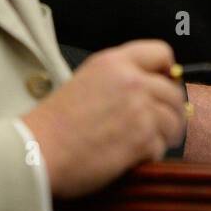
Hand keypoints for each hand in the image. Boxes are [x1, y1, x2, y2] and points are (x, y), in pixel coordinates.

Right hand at [21, 39, 185, 198]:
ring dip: (162, 135)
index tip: (162, 85)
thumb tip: (152, 86)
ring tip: (143, 143)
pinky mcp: (141, 139)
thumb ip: (119, 77)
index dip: (167, 71)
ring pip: (173, 121)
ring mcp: (139, 110)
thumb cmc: (55, 123)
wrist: (37, 150)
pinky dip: (150, 155)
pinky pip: (162, 146)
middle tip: (157, 124)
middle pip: (174, 91)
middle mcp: (131, 81)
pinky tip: (130, 157)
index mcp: (114, 62)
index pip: (162, 53)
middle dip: (169, 110)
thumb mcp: (87, 80)